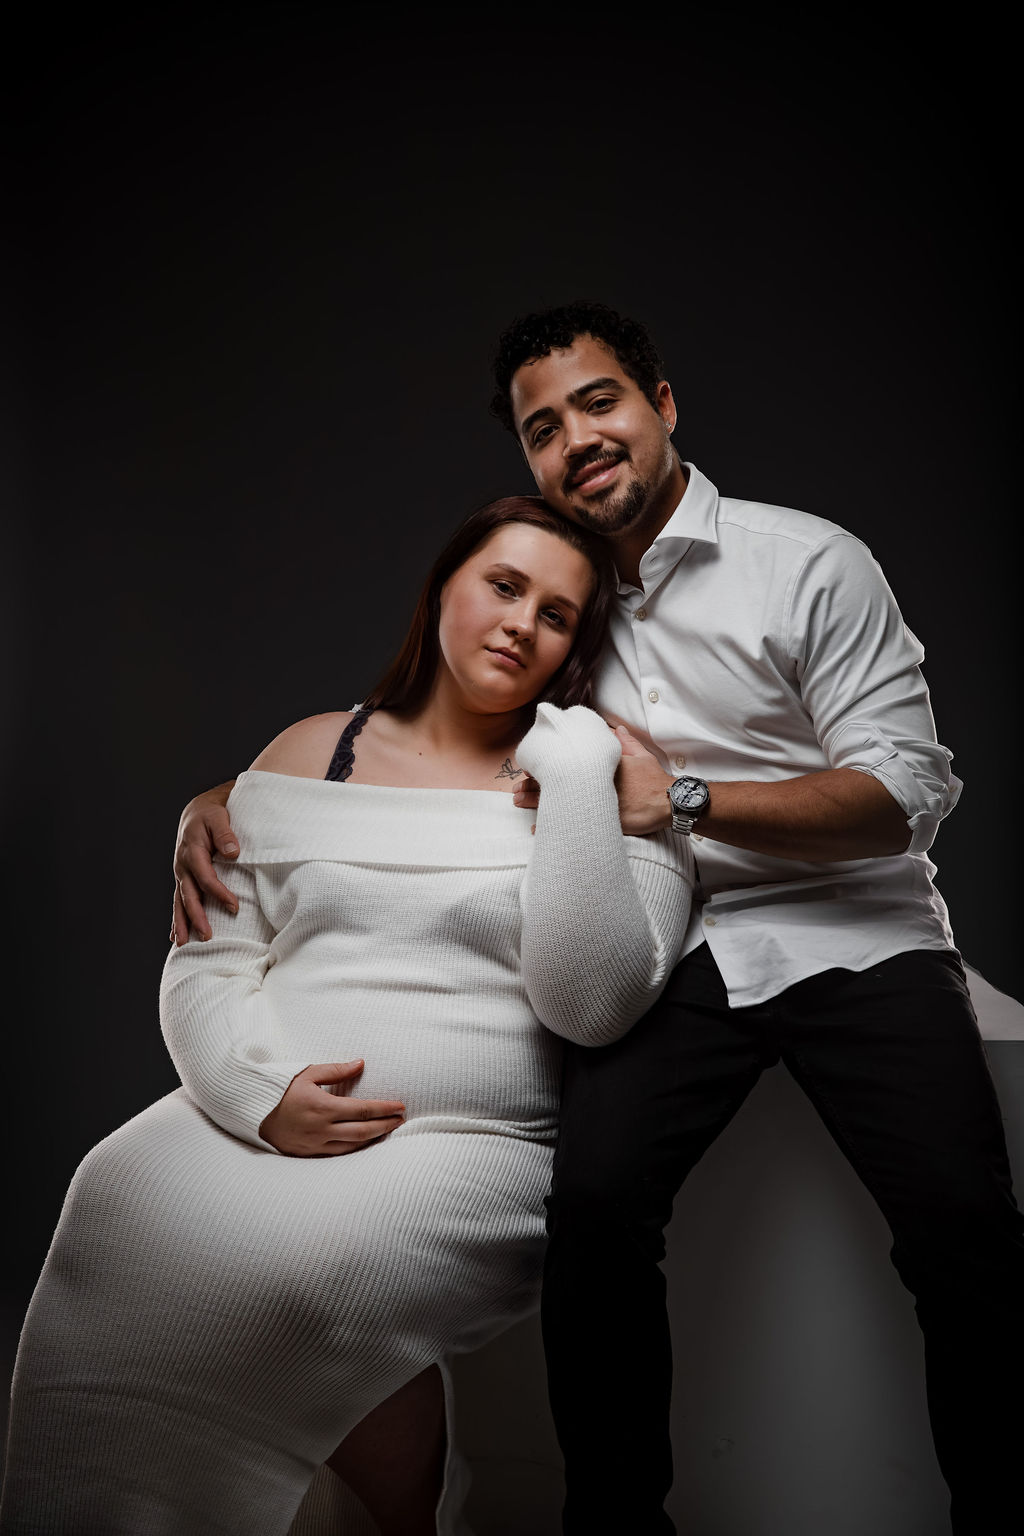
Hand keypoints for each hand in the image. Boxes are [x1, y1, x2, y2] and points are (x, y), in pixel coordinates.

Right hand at [171, 781, 238, 945]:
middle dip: (197, 917)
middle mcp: (183, 865)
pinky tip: (175, 935)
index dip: (219, 893)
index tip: (234, 907)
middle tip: (207, 936)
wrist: (197, 812)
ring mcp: (181, 873)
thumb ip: (225, 833)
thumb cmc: (211, 814)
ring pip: (179, 901)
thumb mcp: (219, 817)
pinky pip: (178, 900)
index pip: (206, 877)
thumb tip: (232, 852)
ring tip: (183, 944)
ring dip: (182, 923)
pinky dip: (176, 918)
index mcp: (192, 851)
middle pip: (189, 895)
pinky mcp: (183, 878)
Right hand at [259, 1061, 405, 1156]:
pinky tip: (367, 1142)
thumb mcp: (307, 1074)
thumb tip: (360, 1063)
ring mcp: (315, 1145)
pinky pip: (339, 1154)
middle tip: (401, 1120)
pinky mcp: (310, 1154)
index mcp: (322, 1107)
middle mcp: (321, 1129)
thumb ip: (336, 1070)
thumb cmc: (281, 1090)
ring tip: (389, 1130)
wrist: (254, 1113)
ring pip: (353, 1146)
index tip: (400, 1106)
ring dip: (374, 1138)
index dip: (384, 1109)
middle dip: (385, 1126)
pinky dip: (356, 1148)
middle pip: (362, 1131)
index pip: (362, 1110)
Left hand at [514, 720, 674, 834]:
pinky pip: (570, 823)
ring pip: (559, 800)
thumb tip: (615, 729)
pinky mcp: (599, 820)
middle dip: (535, 785)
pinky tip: (537, 831)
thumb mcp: (641, 756)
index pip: (567, 763)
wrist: (667, 801)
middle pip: (558, 781)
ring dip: (536, 802)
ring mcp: (595, 801)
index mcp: (599, 765)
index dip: (548, 766)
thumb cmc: (654, 780)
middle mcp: (593, 781)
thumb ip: (625, 742)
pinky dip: (552, 827)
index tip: (532, 768)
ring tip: (519, 803)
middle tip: (516, 789)